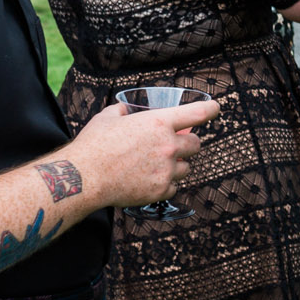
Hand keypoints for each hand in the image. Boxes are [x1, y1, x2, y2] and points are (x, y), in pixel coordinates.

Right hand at [63, 97, 224, 209]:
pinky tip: (148, 181)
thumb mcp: (108, 117)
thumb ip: (124, 111)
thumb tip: (126, 109)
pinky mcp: (161, 191)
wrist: (83, 178)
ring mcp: (166, 170)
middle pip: (196, 144)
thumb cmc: (94, 145)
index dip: (211, 109)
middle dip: (187, 144)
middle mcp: (168, 145)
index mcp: (158, 122)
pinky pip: (174, 187)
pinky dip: (165, 185)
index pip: (198, 113)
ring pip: (186, 168)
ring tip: (155, 166)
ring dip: (176, 166)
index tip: (216, 109)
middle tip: (172, 146)